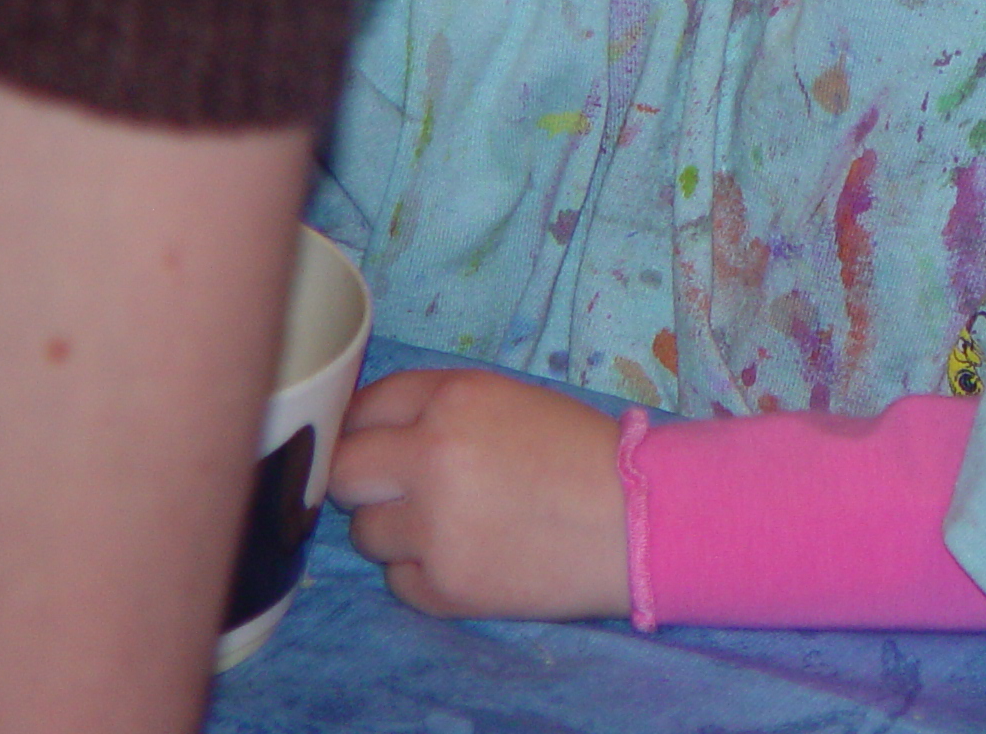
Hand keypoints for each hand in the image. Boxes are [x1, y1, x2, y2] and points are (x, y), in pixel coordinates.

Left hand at [329, 367, 630, 619]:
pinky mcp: (444, 587)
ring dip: (397, 531)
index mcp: (456, 399)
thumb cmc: (584, 453)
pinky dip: (425, 573)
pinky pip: (398, 580)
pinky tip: (474, 557)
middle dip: (364, 480)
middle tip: (400, 490)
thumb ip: (441, 408)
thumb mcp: (512, 400)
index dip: (369, 429)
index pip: (368, 407)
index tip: (380, 445)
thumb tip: (371, 431)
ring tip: (454, 526)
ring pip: (365, 533)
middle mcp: (433, 456)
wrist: (641, 521)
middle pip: (344, 471)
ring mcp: (433, 526)